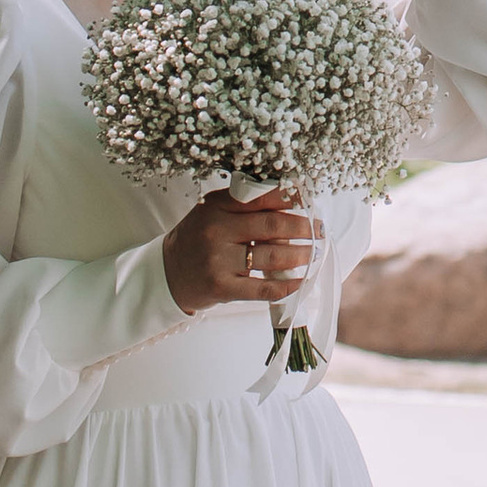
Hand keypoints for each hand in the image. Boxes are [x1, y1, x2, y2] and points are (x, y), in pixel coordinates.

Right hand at [164, 188, 316, 314]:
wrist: (168, 274)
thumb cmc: (196, 240)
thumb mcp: (212, 213)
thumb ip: (243, 206)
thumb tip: (289, 203)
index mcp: (216, 206)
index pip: (261, 197)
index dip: (290, 197)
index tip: (308, 199)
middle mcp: (217, 231)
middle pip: (272, 226)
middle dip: (303, 227)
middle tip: (318, 230)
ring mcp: (219, 260)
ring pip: (272, 257)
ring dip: (301, 255)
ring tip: (313, 253)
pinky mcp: (223, 287)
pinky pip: (263, 288)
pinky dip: (286, 285)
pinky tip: (299, 281)